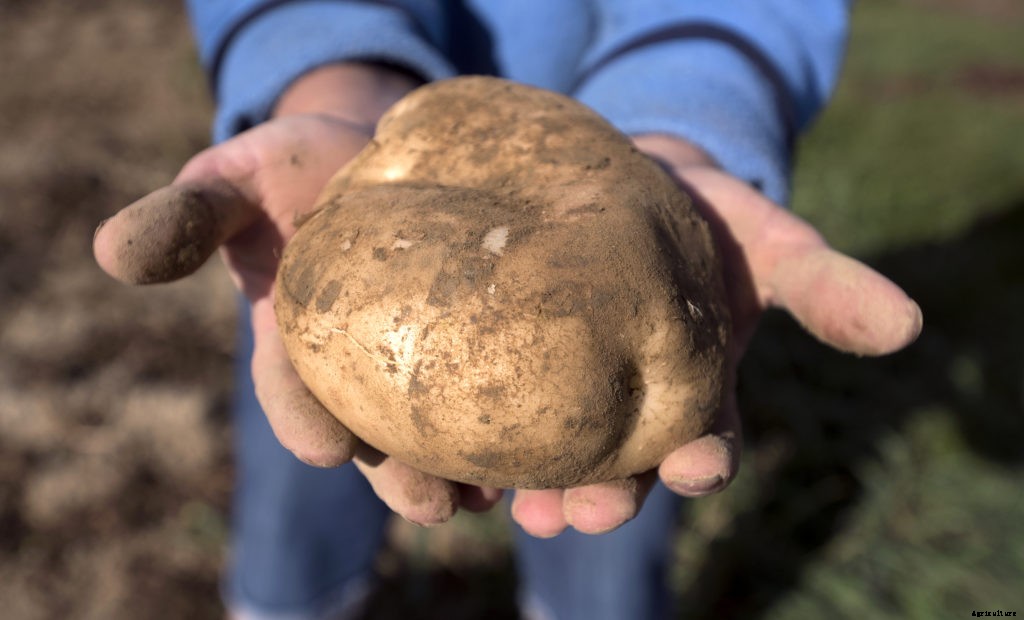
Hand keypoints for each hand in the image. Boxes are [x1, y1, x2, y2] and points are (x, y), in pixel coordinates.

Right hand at [93, 64, 503, 524]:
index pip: (293, 390)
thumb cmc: (296, 164)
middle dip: (398, 472)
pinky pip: (486, 392)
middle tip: (434, 504)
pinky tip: (536, 451)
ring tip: (492, 496)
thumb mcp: (236, 177)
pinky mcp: (470, 339)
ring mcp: (413, 356)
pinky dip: (508, 424)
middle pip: (375, 431)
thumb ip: (188, 215)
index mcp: (295, 337)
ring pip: (433, 429)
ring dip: (460, 468)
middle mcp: (354, 363)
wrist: (376, 150)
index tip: (328, 448)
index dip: (305, 418)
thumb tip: (111, 252)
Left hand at [508, 134, 922, 536]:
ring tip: (524, 509)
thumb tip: (906, 326)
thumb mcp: (771, 242)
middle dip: (610, 496)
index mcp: (696, 392)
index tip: (698, 467)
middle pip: (623, 470)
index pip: (705, 444)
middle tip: (585, 512)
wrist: (623, 177)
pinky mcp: (514, 369)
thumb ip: (825, 285)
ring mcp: (571, 393)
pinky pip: (496, 417)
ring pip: (557, 460)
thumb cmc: (706, 216)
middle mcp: (633, 408)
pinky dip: (480, 448)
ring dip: (543, 491)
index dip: (704, 461)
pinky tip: (456, 465)